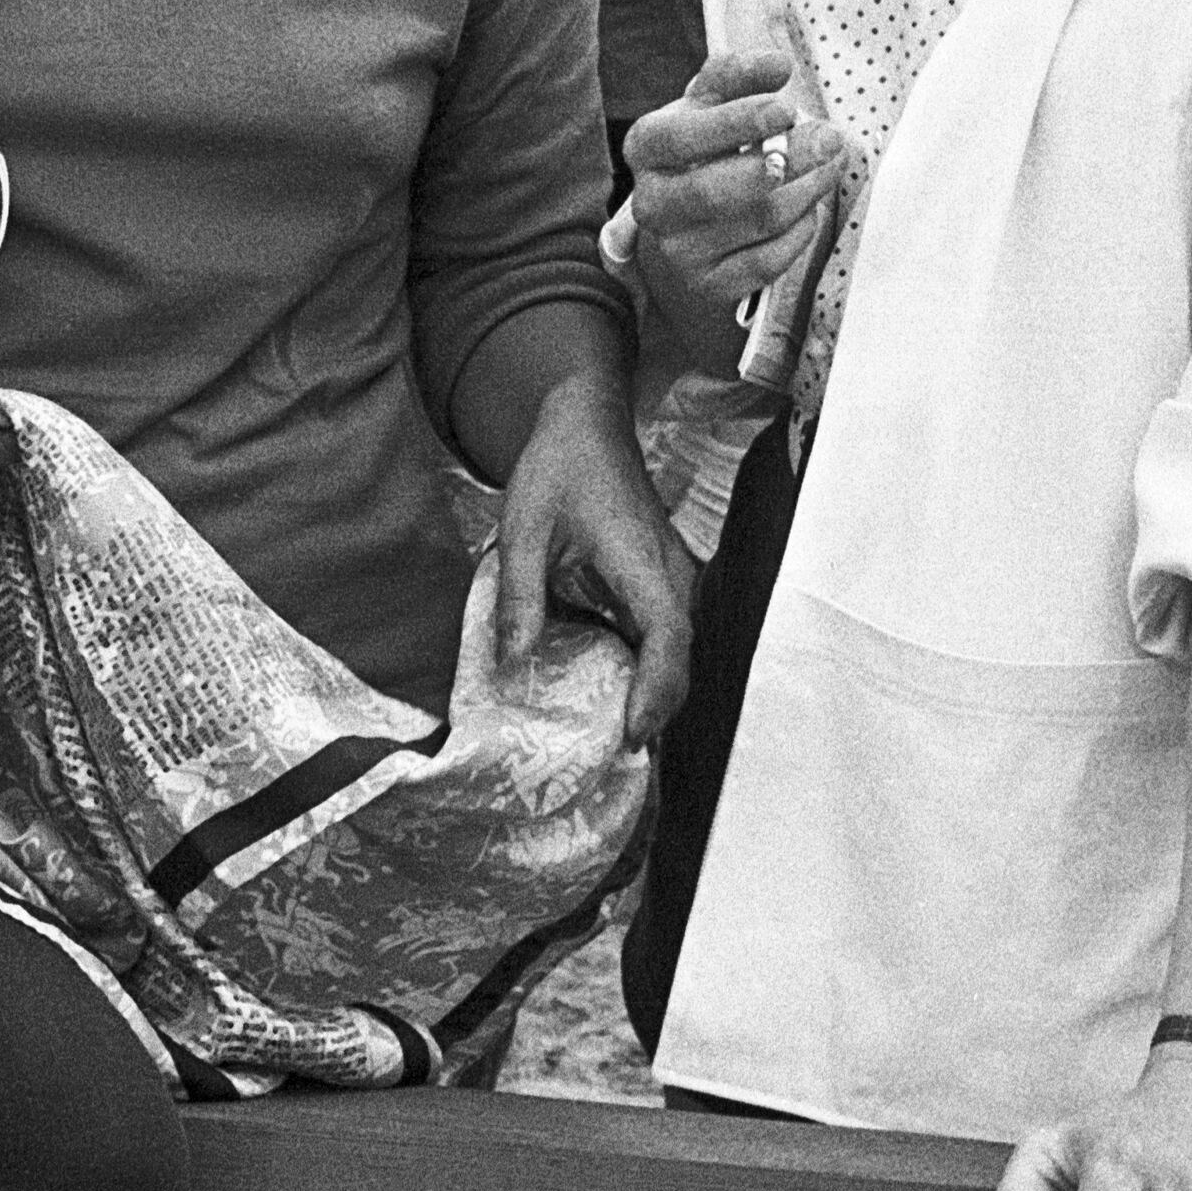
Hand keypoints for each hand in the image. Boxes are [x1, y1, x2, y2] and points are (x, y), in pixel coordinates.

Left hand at [492, 382, 698, 742]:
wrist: (587, 424)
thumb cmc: (559, 468)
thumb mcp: (523, 527)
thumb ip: (521, 596)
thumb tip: (513, 664)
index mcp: (645, 565)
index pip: (669, 641)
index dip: (656, 695)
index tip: (631, 737)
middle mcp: (674, 578)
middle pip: (678, 663)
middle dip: (652, 716)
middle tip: (609, 766)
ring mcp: (673, 583)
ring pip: (672, 657)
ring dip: (647, 698)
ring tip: (606, 746)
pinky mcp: (661, 586)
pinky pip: (659, 641)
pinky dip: (640, 674)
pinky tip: (606, 701)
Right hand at [620, 52, 845, 327]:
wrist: (685, 242)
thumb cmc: (703, 158)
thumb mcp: (709, 110)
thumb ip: (738, 78)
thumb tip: (777, 64)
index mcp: (645, 149)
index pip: (681, 136)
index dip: (734, 123)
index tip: (786, 106)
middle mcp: (652, 204)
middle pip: (716, 188)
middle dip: (784, 160)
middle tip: (831, 138)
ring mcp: (679, 251)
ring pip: (756, 220)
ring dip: (807, 188)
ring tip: (830, 164)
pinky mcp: (711, 287)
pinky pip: (771, 259)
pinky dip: (801, 229)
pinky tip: (808, 207)